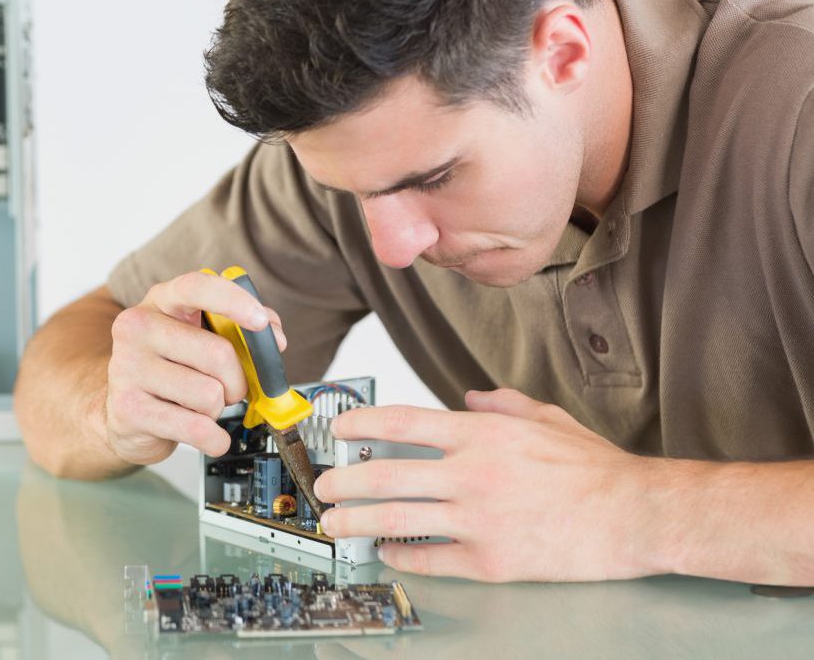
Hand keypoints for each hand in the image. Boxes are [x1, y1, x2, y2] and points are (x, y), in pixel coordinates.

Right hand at [104, 271, 285, 465]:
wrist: (125, 412)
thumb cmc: (170, 369)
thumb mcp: (201, 337)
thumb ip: (241, 329)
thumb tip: (273, 338)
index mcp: (161, 301)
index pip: (196, 288)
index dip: (233, 301)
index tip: (260, 322)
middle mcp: (138, 328)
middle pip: (218, 354)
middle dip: (237, 380)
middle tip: (228, 387)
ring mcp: (128, 368)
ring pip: (209, 395)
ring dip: (218, 409)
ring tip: (199, 406)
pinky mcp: (130, 409)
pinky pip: (197, 428)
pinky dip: (215, 438)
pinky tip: (207, 434)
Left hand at [312, 388, 658, 581]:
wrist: (636, 515)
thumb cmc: (596, 469)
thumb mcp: (546, 419)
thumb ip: (501, 405)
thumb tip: (469, 399)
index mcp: (482, 435)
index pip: (401, 422)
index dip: (359, 423)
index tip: (338, 429)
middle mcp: (472, 474)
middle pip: (385, 475)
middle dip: (342, 480)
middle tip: (321, 485)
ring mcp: (478, 519)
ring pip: (396, 520)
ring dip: (356, 521)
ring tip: (335, 522)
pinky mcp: (491, 560)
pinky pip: (430, 559)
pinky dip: (401, 555)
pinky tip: (387, 551)